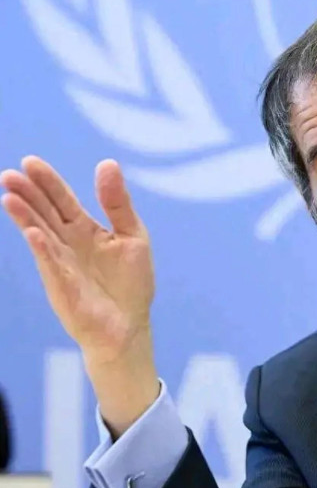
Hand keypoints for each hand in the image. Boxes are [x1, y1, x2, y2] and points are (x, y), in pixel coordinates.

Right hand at [1, 155, 158, 435]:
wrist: (128, 325)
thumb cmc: (131, 283)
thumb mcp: (133, 235)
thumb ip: (118, 203)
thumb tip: (108, 164)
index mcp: (85, 229)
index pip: (62, 200)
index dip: (48, 182)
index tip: (30, 162)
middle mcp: (68, 243)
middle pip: (45, 213)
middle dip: (28, 194)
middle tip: (10, 174)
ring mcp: (62, 264)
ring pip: (40, 235)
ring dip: (25, 217)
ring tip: (10, 196)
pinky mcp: (64, 286)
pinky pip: (52, 265)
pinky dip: (44, 250)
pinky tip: (35, 234)